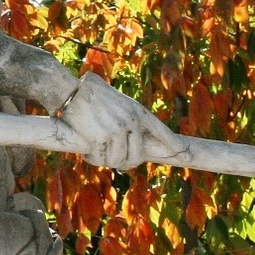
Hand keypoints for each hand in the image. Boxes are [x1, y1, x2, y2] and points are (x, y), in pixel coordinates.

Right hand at [58, 72, 186, 169]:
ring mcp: (117, 131)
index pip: (161, 131)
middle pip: (137, 156)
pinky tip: (88, 151)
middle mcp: (131, 122)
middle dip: (126, 163)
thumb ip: (129, 121)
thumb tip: (134, 147)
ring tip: (96, 152)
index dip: (172, 144)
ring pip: (118, 161)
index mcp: (138, 112)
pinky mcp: (101, 138)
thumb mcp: (119, 103)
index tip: (183, 152)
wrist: (72, 91)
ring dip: (106, 161)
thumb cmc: (93, 97)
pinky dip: (93, 159)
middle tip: (116, 162)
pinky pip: (101, 159)